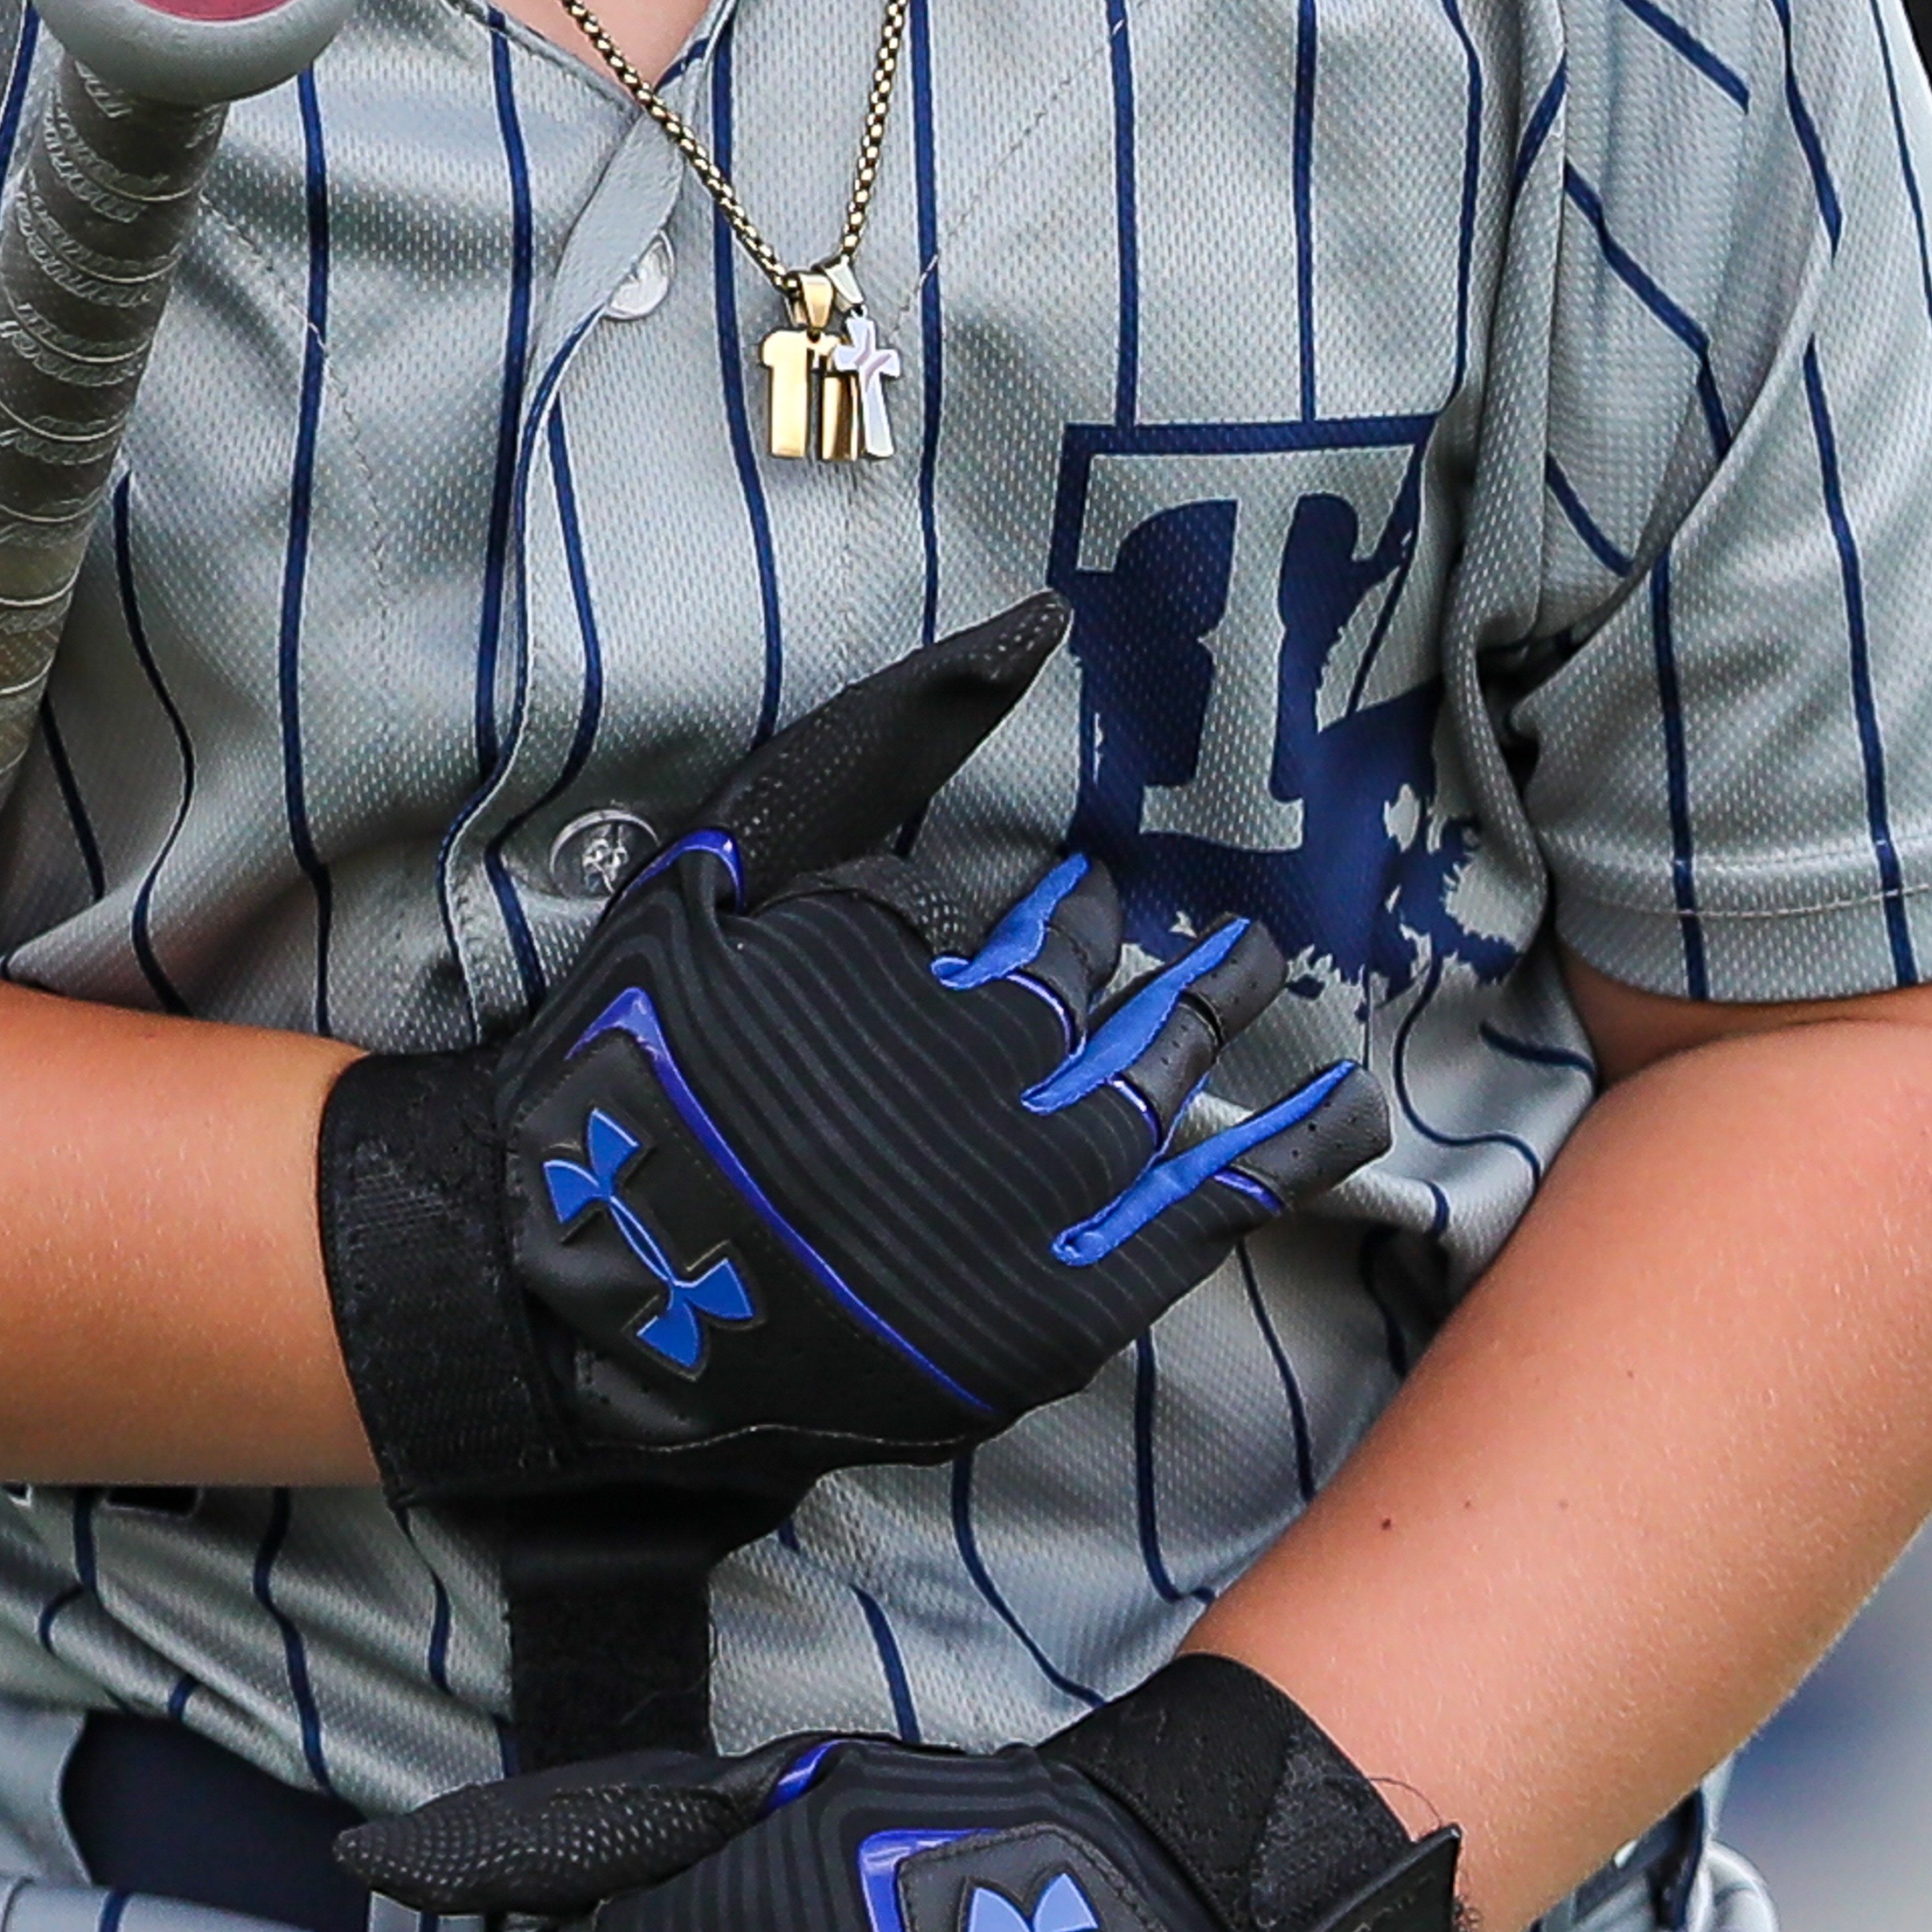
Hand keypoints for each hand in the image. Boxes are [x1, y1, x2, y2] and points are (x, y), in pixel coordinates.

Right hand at [316, 599, 1388, 1527]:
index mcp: (920, 963)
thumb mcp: (720, 872)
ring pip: (1161, 1088)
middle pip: (1105, 1000)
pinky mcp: (1051, 1310)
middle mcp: (989, 1071)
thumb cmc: (626, 1072)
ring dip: (1216, 1019)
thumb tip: (1032, 620)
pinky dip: (1291, 1159)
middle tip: (1207, 941)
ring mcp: (1029, 1198)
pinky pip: (1205, 1220)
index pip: (1018, 924)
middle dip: (1156, 963)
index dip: (1061, 914)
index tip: (1080, 902)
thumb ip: (867, 745)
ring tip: (1257, 974)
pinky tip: (1351, 1114)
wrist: (580, 1292)